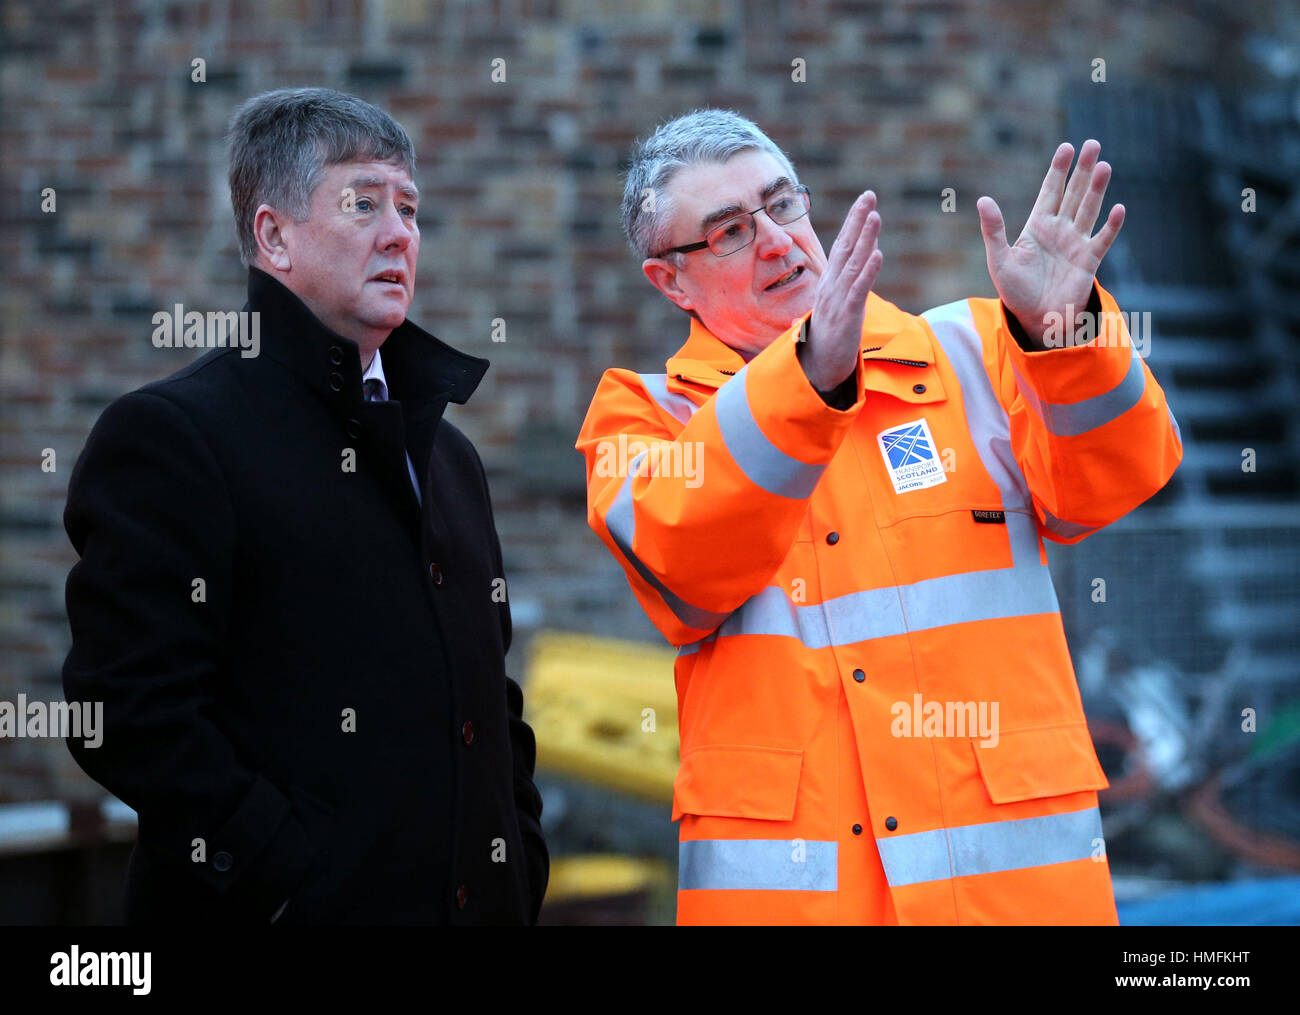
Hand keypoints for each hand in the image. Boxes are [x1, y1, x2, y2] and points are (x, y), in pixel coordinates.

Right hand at [802, 191, 883, 390]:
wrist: (817, 370)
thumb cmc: (825, 342)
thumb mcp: (832, 312)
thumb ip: (840, 292)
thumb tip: (852, 269)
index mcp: (829, 284)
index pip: (842, 247)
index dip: (853, 223)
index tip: (865, 202)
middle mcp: (832, 287)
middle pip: (846, 247)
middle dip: (857, 220)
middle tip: (869, 195)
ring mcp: (838, 301)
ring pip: (853, 264)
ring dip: (865, 239)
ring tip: (875, 216)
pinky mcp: (846, 316)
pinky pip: (858, 290)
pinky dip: (868, 271)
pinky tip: (877, 254)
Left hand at [976, 140, 1124, 347]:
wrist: (1035, 319)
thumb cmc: (1016, 291)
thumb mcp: (1000, 259)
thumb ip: (993, 230)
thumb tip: (983, 200)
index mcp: (1038, 226)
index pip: (1050, 191)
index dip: (1058, 170)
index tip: (1066, 148)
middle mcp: (1060, 230)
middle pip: (1074, 193)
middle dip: (1082, 170)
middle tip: (1093, 144)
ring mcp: (1076, 243)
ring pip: (1089, 209)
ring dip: (1097, 189)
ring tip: (1104, 165)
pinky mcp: (1089, 261)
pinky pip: (1102, 239)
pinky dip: (1110, 225)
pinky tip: (1117, 209)